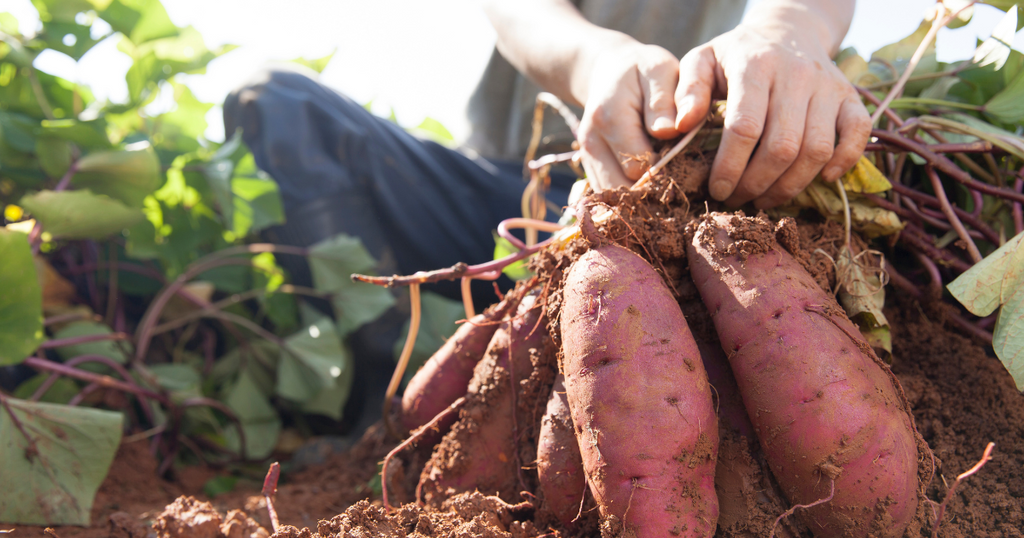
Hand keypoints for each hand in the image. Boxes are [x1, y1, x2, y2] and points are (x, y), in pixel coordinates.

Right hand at [576, 41, 682, 190]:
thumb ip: (664, 100)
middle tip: (683, 179)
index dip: (668, 170)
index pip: (640, 165)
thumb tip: (669, 131)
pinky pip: (610, 195)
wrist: (610, 71)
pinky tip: (653, 184)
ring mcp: (587, 158)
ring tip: (668, 184)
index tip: (689, 162)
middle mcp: (591, 143)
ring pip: (615, 199)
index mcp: (609, 118)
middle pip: (625, 189)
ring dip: (642, 198)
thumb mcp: (659, 70)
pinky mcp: (590, 168)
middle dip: (655, 190)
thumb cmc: (643, 70)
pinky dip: (632, 197)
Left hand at [674, 17, 870, 208]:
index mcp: (755, 66)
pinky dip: (844, 161)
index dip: (730, 167)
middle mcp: (797, 75)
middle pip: (782, 146)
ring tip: (765, 198)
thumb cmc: (736, 56)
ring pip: (817, 149)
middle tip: (738, 199)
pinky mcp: (850, 96)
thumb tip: (680, 126)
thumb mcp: (702, 61)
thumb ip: (687, 91)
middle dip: (756, 183)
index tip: (717, 189)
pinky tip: (822, 179)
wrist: (787, 31)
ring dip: (790, 185)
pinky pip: (859, 134)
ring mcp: (828, 86)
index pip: (745, 127)